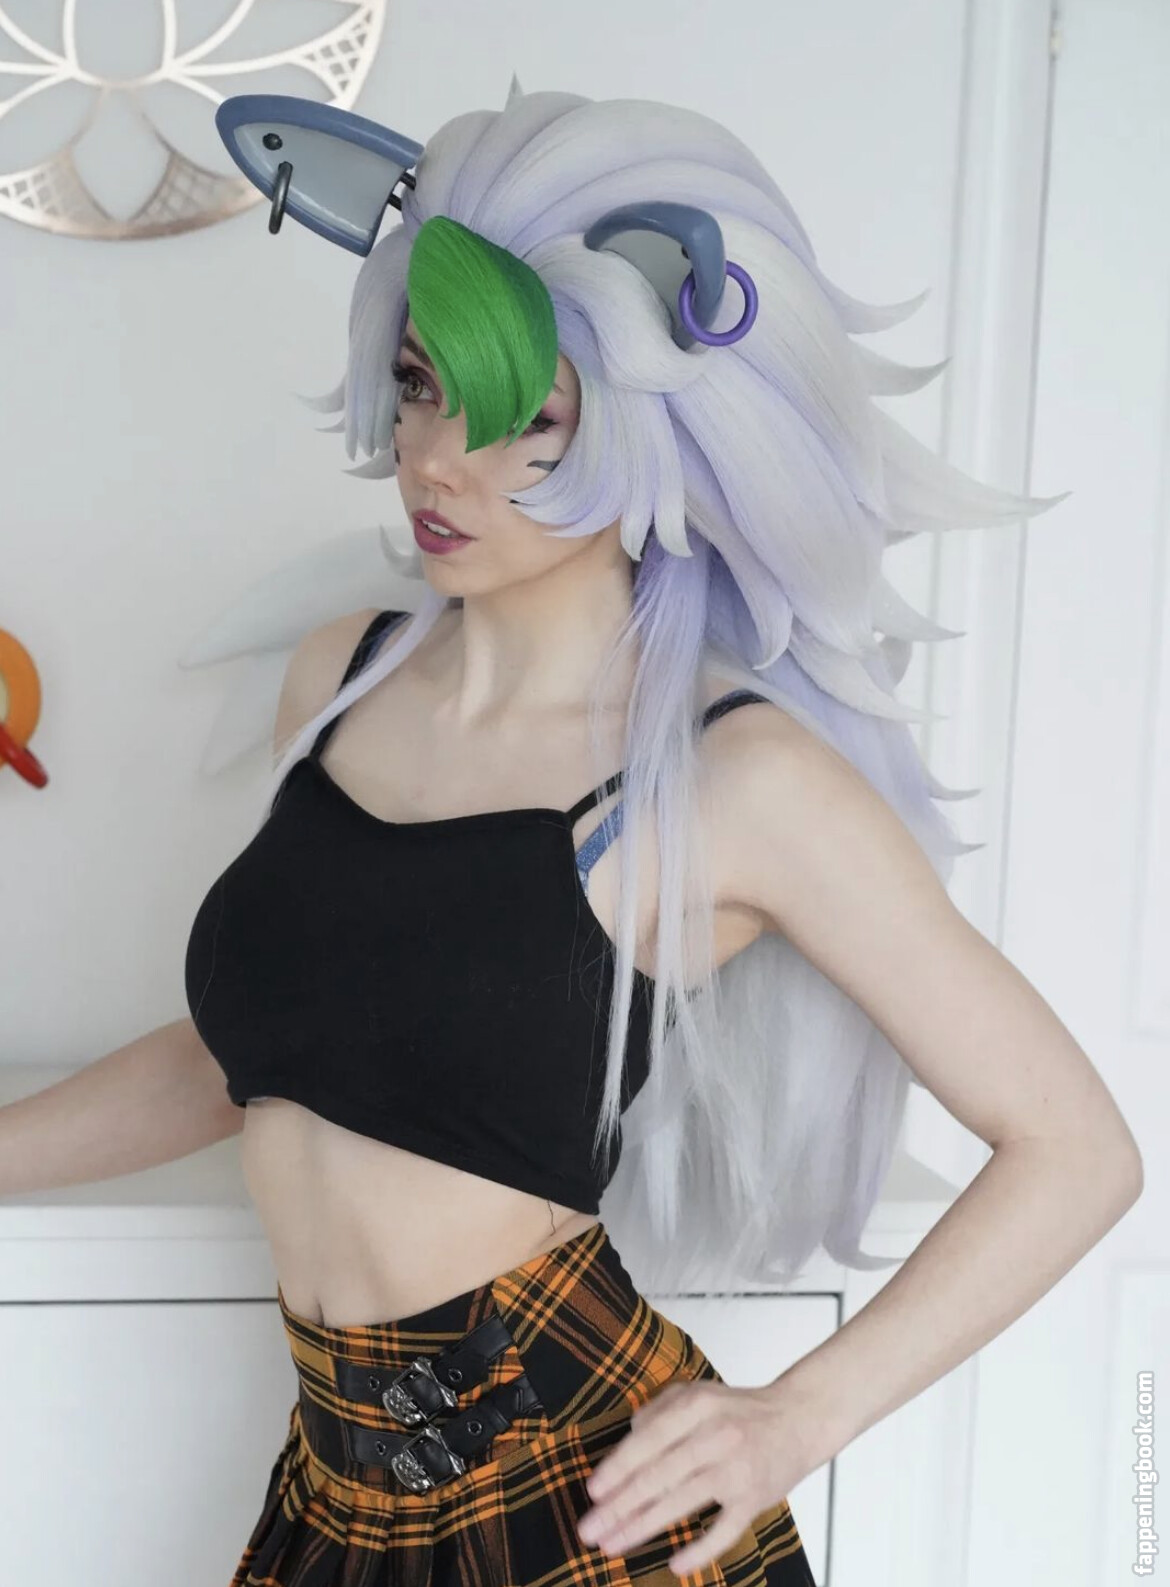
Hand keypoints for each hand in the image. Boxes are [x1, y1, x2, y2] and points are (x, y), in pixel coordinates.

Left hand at [574, 1376, 822, 1576]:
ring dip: (642, 1527)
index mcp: (697, 1405)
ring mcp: (736, 1469)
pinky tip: (674, 1564)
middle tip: (590, 1530)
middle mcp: (715, 1434)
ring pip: (681, 1502)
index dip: (618, 1467)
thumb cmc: (739, 1412)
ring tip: (613, 1546)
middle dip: (619, 1506)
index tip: (593, 1491)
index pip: (648, 1439)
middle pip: (658, 1475)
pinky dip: (700, 1549)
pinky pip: (724, 1530)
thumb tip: (626, 1441)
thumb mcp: (698, 1394)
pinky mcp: (754, 1498)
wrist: (797, 1420)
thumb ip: (659, 1411)